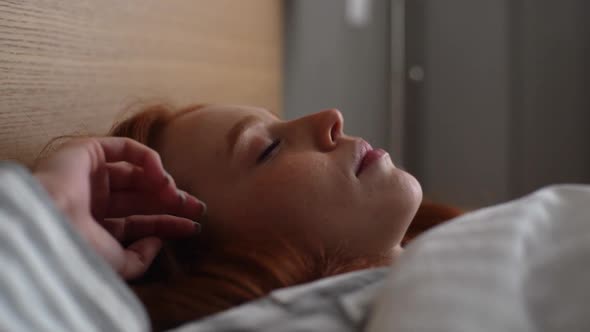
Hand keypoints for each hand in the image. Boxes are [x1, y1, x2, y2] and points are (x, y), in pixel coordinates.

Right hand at [34, 137, 204, 279]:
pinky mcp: (87, 151)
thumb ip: (140, 258)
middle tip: (199, 208)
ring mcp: (88, 175)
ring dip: (162, 184)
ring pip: (137, 174)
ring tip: (178, 197)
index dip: (167, 224)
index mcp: (93, 227)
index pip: (139, 223)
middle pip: (142, 198)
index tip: (193, 227)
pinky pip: (126, 149)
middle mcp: (91, 200)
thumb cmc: (81, 248)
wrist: (51, 223)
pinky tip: (162, 177)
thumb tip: (158, 242)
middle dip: (172, 202)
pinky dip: (149, 158)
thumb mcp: (118, 265)